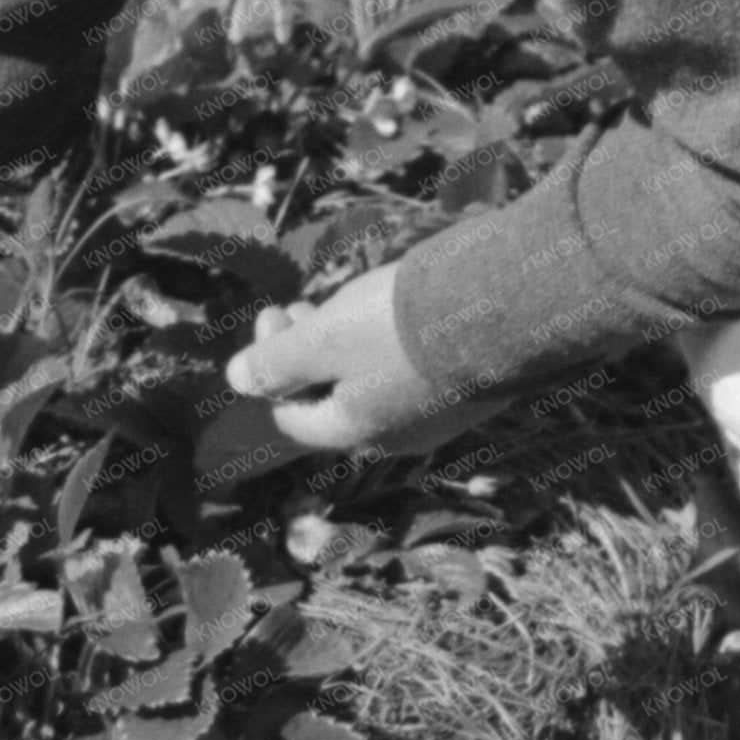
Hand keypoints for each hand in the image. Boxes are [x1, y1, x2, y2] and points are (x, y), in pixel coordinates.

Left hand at [223, 265, 479, 456]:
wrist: (506, 306)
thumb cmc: (403, 325)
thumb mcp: (326, 337)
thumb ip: (277, 361)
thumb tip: (234, 380)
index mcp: (356, 431)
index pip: (293, 418)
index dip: (269, 369)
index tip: (273, 311)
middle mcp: (398, 436)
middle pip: (334, 403)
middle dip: (308, 355)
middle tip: (303, 306)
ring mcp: (439, 416)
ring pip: (376, 387)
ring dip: (348, 349)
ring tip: (346, 302)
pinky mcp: (471, 389)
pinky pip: (416, 376)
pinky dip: (392, 347)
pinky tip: (399, 311)